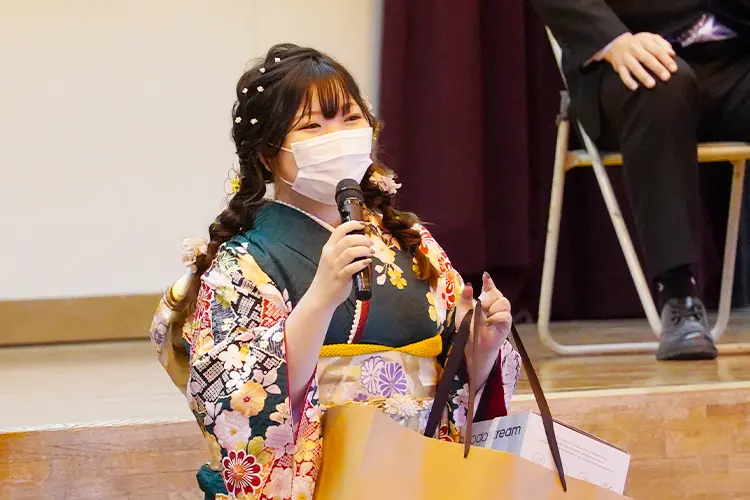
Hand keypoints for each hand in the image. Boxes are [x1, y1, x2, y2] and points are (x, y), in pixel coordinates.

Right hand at [309, 220, 372, 309]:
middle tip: (370, 243)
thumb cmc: (328, 276)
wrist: (320, 296)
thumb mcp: (330, 259)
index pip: (340, 230)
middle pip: (348, 239)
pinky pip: (352, 267)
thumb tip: (359, 241)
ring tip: (371, 252)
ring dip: (364, 249)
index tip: (363, 225)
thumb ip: (341, 249)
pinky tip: (367, 262)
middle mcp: (330, 255)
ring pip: (351, 251)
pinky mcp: (341, 277)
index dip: (353, 224)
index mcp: (328, 248)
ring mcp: (335, 266)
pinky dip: (362, 263)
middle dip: (363, 239)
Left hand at [455, 272, 511, 388]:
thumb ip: (465, 298)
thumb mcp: (462, 311)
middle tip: (481, 307)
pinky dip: (496, 318)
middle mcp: (494, 305)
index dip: (488, 282)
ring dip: (492, 309)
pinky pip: (504, 315)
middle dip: (488, 299)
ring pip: (503, 302)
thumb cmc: (468, 328)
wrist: (473, 344)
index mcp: (484, 301)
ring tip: (486, 318)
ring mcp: (502, 313)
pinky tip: (490, 323)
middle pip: (496, 293)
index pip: (489, 288)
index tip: (485, 276)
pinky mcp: (506, 323)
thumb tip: (469, 285)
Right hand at [603, 32, 678, 90]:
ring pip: (635, 67)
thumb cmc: (639, 43)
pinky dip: (628, 81)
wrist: (617, 44)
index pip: (657, 51)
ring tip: (652, 85)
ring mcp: (626, 58)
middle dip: (657, 68)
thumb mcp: (650, 38)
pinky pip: (623, 75)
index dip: (666, 60)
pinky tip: (635, 88)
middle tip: (666, 77)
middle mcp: (635, 49)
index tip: (674, 69)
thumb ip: (662, 44)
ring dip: (643, 76)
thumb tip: (672, 54)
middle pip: (647, 59)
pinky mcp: (619, 66)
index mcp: (645, 41)